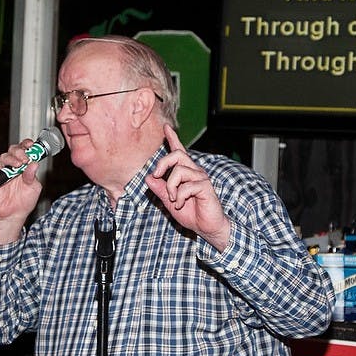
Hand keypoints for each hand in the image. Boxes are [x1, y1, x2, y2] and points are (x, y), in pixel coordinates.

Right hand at [0, 138, 42, 243]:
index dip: (27, 145)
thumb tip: (34, 164)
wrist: (13, 215)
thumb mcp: (33, 189)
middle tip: (24, 159)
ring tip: (18, 165)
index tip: (31, 145)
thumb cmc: (25, 201)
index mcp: (26, 167)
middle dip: (19, 151)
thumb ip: (32, 177)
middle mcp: (15, 167)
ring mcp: (5, 172)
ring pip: (4, 157)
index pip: (26, 150)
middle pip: (13, 150)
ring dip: (11, 159)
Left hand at [146, 125, 230, 251]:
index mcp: (186, 173)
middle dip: (162, 164)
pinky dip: (178, 197)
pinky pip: (186, 186)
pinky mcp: (205, 186)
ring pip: (179, 171)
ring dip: (170, 187)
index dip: (172, 138)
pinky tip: (180, 205)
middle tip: (156, 176)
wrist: (206, 228)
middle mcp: (194, 171)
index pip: (179, 151)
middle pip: (177, 154)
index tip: (166, 127)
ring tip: (173, 200)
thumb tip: (148, 178)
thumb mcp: (169, 202)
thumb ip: (160, 190)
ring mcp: (200, 178)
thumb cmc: (191, 214)